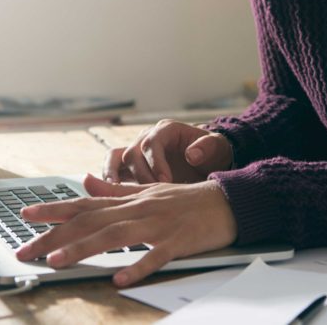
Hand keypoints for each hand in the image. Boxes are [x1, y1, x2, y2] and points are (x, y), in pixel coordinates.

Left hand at [15, 173, 237, 286]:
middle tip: (25, 251)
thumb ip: (116, 190)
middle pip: (91, 221)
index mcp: (131, 199)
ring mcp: (158, 224)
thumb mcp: (149, 190)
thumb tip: (86, 182)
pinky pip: (156, 255)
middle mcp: (138, 209)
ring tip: (57, 263)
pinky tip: (119, 279)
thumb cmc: (187, 200)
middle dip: (55, 236)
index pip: (85, 203)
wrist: (228, 201)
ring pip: (115, 235)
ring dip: (84, 249)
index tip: (25, 215)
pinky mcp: (178, 241)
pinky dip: (137, 266)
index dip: (54, 209)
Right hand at [103, 120, 232, 183]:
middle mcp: (148, 137)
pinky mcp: (131, 166)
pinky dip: (108, 181)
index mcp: (167, 130)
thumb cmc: (212, 153)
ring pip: (115, 157)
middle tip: (152, 193)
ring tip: (114, 194)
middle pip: (132, 152)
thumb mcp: (217, 148)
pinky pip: (113, 168)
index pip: (152, 142)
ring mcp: (137, 150)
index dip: (156, 162)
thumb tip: (192, 154)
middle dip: (141, 175)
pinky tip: (110, 197)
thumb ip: (208, 147)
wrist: (208, 161)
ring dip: (114, 176)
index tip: (166, 181)